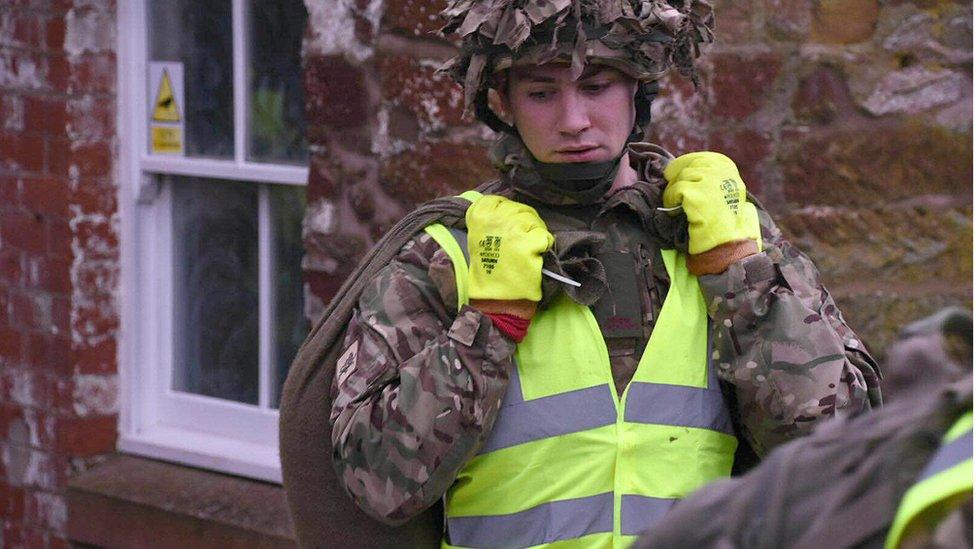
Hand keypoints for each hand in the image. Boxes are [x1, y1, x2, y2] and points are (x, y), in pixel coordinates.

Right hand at [465, 195, 553, 305]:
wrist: (496, 298)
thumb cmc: (487, 269)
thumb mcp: (477, 238)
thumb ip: (489, 219)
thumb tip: (505, 206)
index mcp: (480, 215)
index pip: (500, 201)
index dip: (507, 213)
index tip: (506, 227)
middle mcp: (495, 219)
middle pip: (521, 209)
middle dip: (524, 223)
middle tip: (518, 242)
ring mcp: (513, 231)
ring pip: (535, 221)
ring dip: (534, 234)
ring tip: (526, 250)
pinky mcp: (529, 244)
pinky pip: (544, 236)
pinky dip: (543, 246)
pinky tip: (534, 256)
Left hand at [663, 152, 760, 270]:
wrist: (726, 246)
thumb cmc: (723, 224)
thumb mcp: (723, 193)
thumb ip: (710, 179)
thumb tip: (682, 170)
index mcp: (730, 172)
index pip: (703, 158)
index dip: (685, 163)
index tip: (674, 172)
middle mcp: (722, 173)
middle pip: (690, 166)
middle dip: (677, 177)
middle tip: (673, 192)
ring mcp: (710, 183)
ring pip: (681, 177)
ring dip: (674, 191)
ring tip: (677, 204)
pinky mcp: (697, 195)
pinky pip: (675, 190)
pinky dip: (671, 200)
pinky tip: (676, 210)